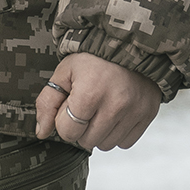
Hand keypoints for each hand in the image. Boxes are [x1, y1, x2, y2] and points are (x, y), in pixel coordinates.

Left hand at [34, 51, 161, 151]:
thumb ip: (47, 103)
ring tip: (101, 109)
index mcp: (90, 93)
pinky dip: (117, 132)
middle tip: (87, 106)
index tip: (71, 105)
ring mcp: (134, 111)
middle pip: (86, 142)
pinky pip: (125, 142)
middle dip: (81, 128)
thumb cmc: (93, 59)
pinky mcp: (147, 115)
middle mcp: (115, 105)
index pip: (68, 132)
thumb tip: (42, 132)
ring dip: (99, 132)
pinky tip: (116, 114)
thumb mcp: (64, 73)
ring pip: (106, 145)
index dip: (64, 121)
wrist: (129, 44)